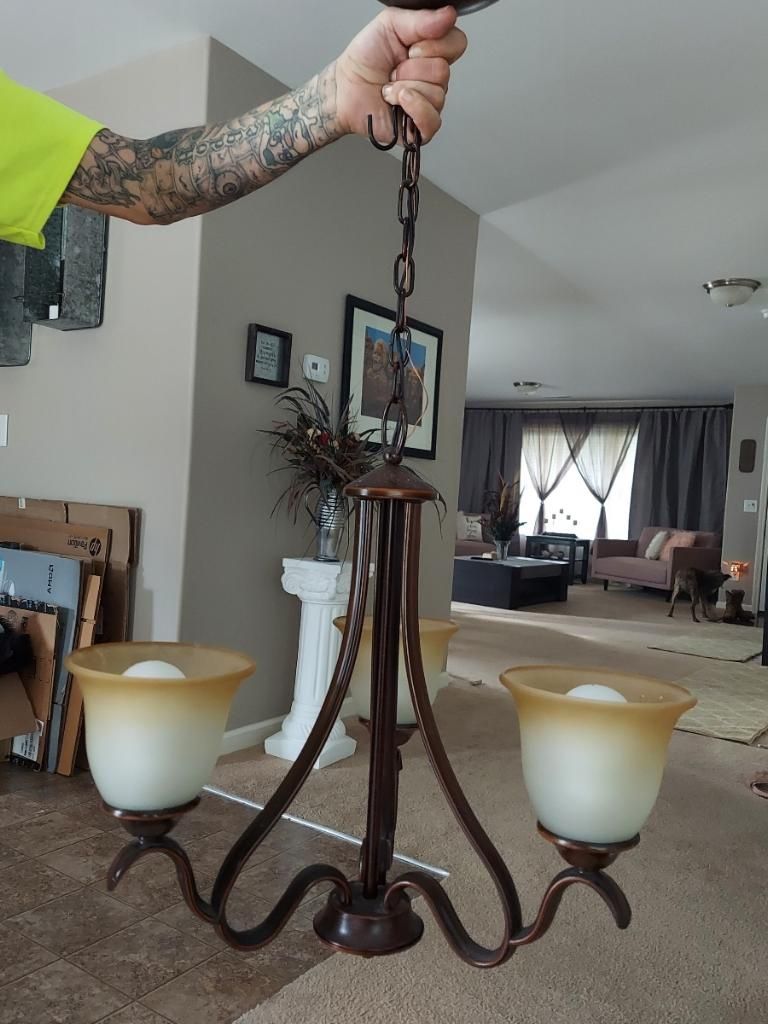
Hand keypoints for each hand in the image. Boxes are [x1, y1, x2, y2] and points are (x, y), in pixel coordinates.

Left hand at [334, 6, 467, 142]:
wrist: (344, 89)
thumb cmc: (364, 61)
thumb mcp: (390, 25)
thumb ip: (421, 19)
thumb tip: (449, 15)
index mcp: (432, 52)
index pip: (457, 43)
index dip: (433, 44)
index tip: (409, 47)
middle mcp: (435, 79)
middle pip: (443, 70)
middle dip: (411, 68)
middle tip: (394, 70)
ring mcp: (430, 104)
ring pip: (436, 93)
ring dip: (404, 88)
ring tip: (390, 88)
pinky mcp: (422, 129)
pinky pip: (432, 119)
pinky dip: (412, 107)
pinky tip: (397, 102)